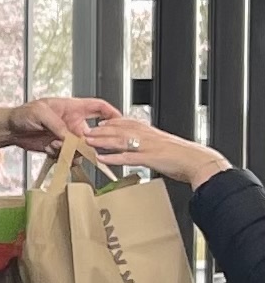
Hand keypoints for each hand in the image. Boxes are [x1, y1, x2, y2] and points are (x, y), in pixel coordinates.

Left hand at [9, 97, 123, 155]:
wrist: (11, 129)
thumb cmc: (23, 113)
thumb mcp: (40, 113)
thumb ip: (57, 124)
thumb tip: (69, 138)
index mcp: (72, 108)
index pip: (98, 107)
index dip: (111, 113)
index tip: (119, 121)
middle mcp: (73, 124)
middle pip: (94, 135)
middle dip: (90, 142)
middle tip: (79, 144)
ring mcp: (68, 137)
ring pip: (83, 150)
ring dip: (71, 151)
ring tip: (55, 144)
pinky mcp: (60, 149)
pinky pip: (70, 158)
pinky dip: (62, 157)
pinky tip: (50, 149)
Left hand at [83, 115, 229, 190]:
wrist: (197, 161)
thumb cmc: (183, 156)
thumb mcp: (165, 145)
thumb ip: (152, 144)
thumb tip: (144, 148)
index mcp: (151, 132)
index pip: (127, 123)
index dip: (112, 122)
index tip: (100, 122)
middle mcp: (146, 136)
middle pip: (119, 130)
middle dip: (101, 130)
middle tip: (86, 131)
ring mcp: (147, 146)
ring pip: (120, 140)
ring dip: (102, 140)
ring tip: (88, 141)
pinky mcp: (149, 158)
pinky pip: (127, 157)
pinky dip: (113, 157)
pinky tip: (102, 158)